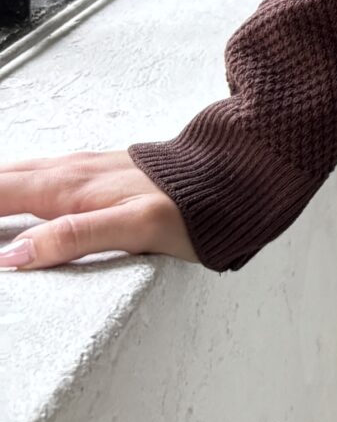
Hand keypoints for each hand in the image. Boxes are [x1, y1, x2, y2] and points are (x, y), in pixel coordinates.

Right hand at [0, 150, 200, 269]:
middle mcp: (68, 171)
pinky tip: (15, 193)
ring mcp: (81, 168)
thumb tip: (16, 253)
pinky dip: (12, 184)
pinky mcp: (95, 171)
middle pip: (1, 180)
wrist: (228, 175)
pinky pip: (37, 173)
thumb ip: (75, 237)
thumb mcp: (134, 228)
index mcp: (68, 186)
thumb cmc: (188, 205)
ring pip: (17, 173)